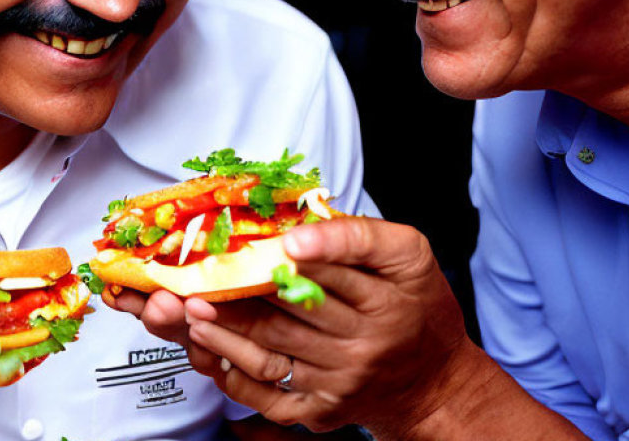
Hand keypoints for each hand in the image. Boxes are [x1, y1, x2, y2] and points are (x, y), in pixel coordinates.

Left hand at [169, 217, 472, 436]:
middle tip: (202, 274)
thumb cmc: (417, 308)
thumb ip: (360, 236)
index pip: (357, 255)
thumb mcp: (409, 258)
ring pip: (277, 346)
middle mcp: (374, 330)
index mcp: (397, 283)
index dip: (322, 246)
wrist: (435, 384)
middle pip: (301, 303)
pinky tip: (212, 352)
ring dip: (229, 328)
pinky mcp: (327, 406)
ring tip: (193, 310)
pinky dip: (238, 374)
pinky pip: (274, 392)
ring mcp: (347, 373)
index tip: (288, 242)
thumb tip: (297, 223)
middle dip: (248, 287)